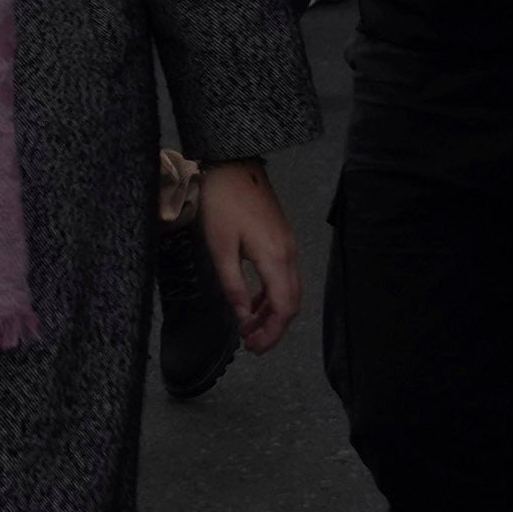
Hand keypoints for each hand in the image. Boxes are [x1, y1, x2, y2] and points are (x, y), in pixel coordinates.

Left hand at [196, 158, 298, 351]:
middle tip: (252, 345)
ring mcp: (288, 245)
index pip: (285, 307)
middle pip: (292, 302)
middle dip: (274, 328)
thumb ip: (233, 286)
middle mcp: (289, 253)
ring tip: (249, 329)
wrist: (233, 163)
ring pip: (289, 290)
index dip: (272, 333)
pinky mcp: (281, 239)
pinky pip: (283, 275)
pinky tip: (252, 303)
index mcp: (275, 257)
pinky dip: (272, 294)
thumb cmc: (222, 202)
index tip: (254, 348)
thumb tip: (243, 318)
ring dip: (273, 313)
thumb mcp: (220, 247)